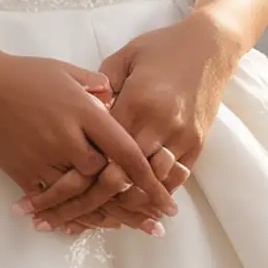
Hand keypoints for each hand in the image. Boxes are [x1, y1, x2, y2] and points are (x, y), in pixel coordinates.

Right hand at [0, 45, 178, 222]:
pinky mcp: (24, 171)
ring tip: (127, 229)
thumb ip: (96, 84)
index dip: (150, 178)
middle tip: (155, 224)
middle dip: (134, 204)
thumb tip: (115, 97)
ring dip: (105, 215)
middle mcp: (68, 137)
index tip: (167, 200)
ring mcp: (45, 157)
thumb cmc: (26, 73)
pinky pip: (50, 200)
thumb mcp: (66, 71)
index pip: (125, 150)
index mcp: (84, 111)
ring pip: (81, 193)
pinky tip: (80, 226)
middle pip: (107, 178)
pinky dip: (66, 214)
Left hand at [15, 13, 237, 234]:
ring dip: (125, 206)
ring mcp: (181, 137)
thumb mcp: (125, 57)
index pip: (104, 149)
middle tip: (64, 218)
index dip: (80, 173)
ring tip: (96, 222)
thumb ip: (101, 85)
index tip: (57, 191)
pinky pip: (175, 179)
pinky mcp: (198, 144)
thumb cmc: (161, 47)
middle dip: (94, 201)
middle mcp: (159, 125)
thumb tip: (82, 111)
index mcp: (136, 102)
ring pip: (150, 184)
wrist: (211, 46)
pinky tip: (137, 212)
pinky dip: (155, 196)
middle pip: (123, 175)